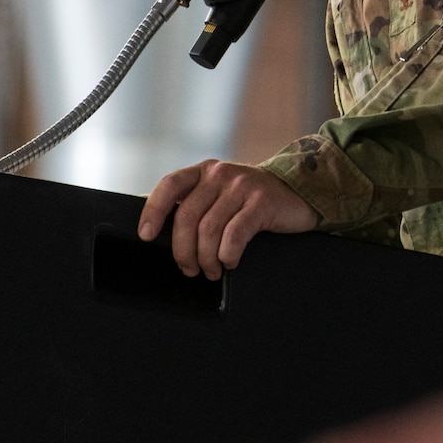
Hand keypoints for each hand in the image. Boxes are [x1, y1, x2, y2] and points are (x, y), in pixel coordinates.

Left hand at [138, 160, 319, 278]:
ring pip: (209, 230)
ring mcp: (242, 186)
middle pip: (187, 216)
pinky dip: (227, 255)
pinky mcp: (262, 202)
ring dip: (206, 259)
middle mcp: (220, 174)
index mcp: (204, 171)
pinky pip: (234, 235)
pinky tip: (229, 262)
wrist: (297, 193)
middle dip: (183, 251)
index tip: (146, 236)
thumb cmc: (251, 202)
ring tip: (211, 271)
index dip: (153, 211)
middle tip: (190, 269)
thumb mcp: (220, 194)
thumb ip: (195, 203)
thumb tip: (156, 229)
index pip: (169, 186)